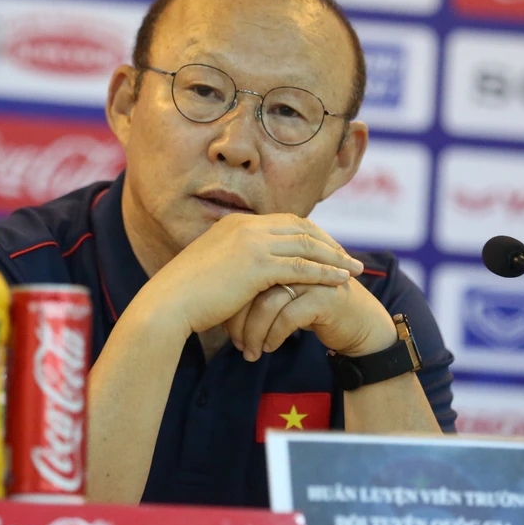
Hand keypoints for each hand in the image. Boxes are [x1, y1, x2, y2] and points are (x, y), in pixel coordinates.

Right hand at [137, 213, 364, 335]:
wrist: (168, 304)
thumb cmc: (185, 295)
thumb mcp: (210, 269)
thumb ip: (231, 264)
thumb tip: (243, 276)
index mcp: (235, 223)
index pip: (285, 220)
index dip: (310, 234)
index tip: (328, 248)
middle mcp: (246, 226)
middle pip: (302, 227)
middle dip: (329, 242)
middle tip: (348, 257)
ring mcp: (252, 243)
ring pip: (307, 245)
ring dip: (335, 257)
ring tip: (355, 269)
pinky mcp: (258, 265)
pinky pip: (302, 267)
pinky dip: (326, 273)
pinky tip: (341, 281)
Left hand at [225, 275, 397, 360]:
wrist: (361, 325)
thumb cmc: (315, 310)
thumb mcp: (285, 296)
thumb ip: (260, 290)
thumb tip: (224, 306)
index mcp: (283, 253)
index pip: (246, 272)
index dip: (233, 300)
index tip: (222, 325)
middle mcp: (297, 260)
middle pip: (254, 285)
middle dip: (240, 318)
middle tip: (234, 342)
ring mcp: (313, 277)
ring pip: (269, 303)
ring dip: (255, 332)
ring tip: (250, 351)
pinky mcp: (325, 297)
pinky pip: (288, 317)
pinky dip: (274, 335)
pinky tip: (269, 348)